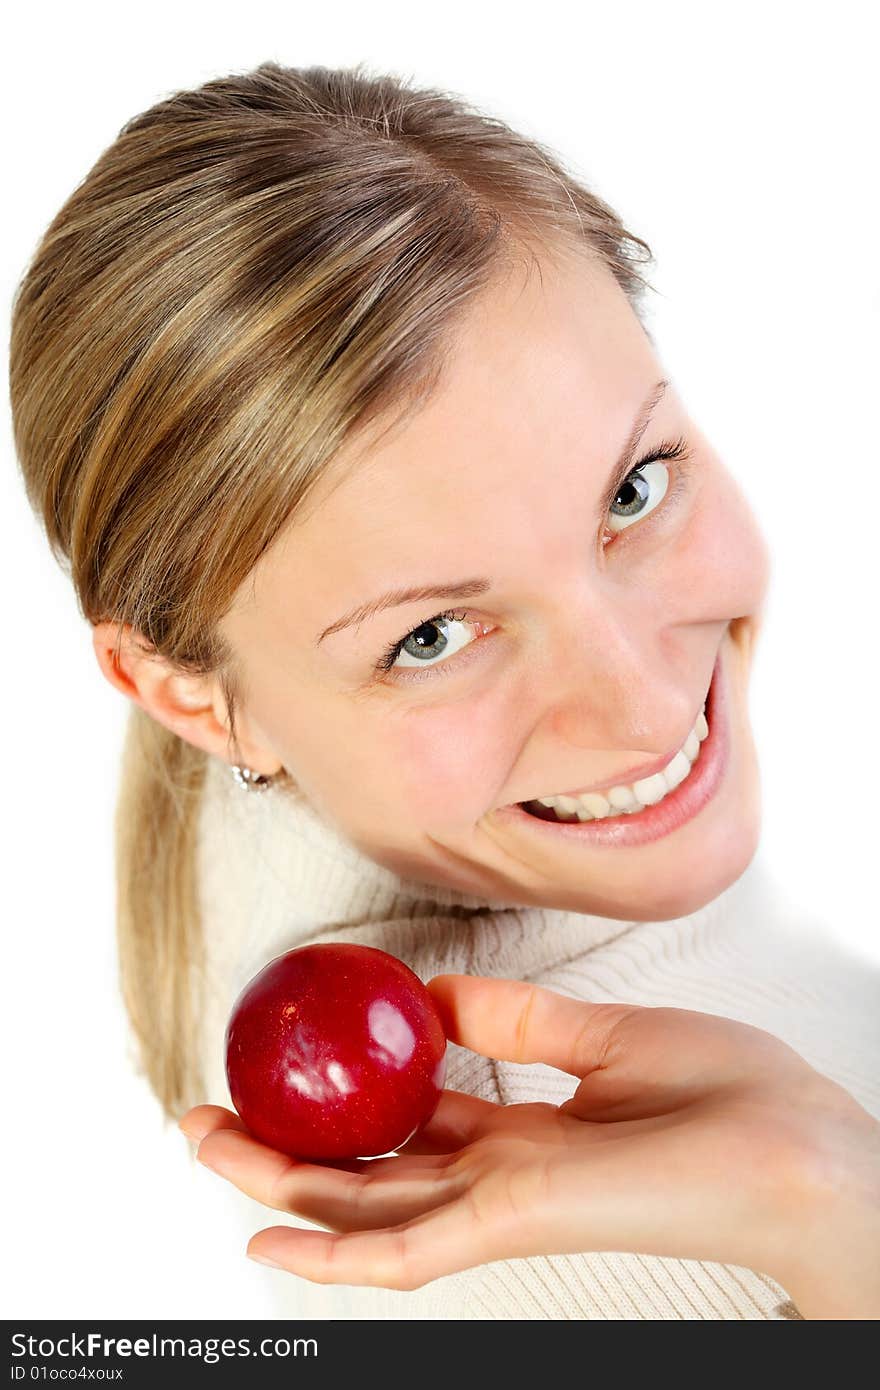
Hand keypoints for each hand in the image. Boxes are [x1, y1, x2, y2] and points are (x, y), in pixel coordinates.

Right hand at [180, 975, 879, 1315]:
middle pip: (364, 1173)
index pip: (407, 1126)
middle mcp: (495, 1176)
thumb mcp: (604, 1034)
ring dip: (277, 1189)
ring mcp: (498, 1206)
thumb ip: (516, 1017)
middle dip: (281, 1149)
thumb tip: (433, 990)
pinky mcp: (511, 1221)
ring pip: (362, 1213)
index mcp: (520, 1134)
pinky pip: (403, 1251)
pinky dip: (331, 1256)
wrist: (801, 1150)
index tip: (287, 1064)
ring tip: (204, 1146)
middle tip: (207, 1114)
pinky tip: (268, 1240)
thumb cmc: (730, 1096)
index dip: (341, 1103)